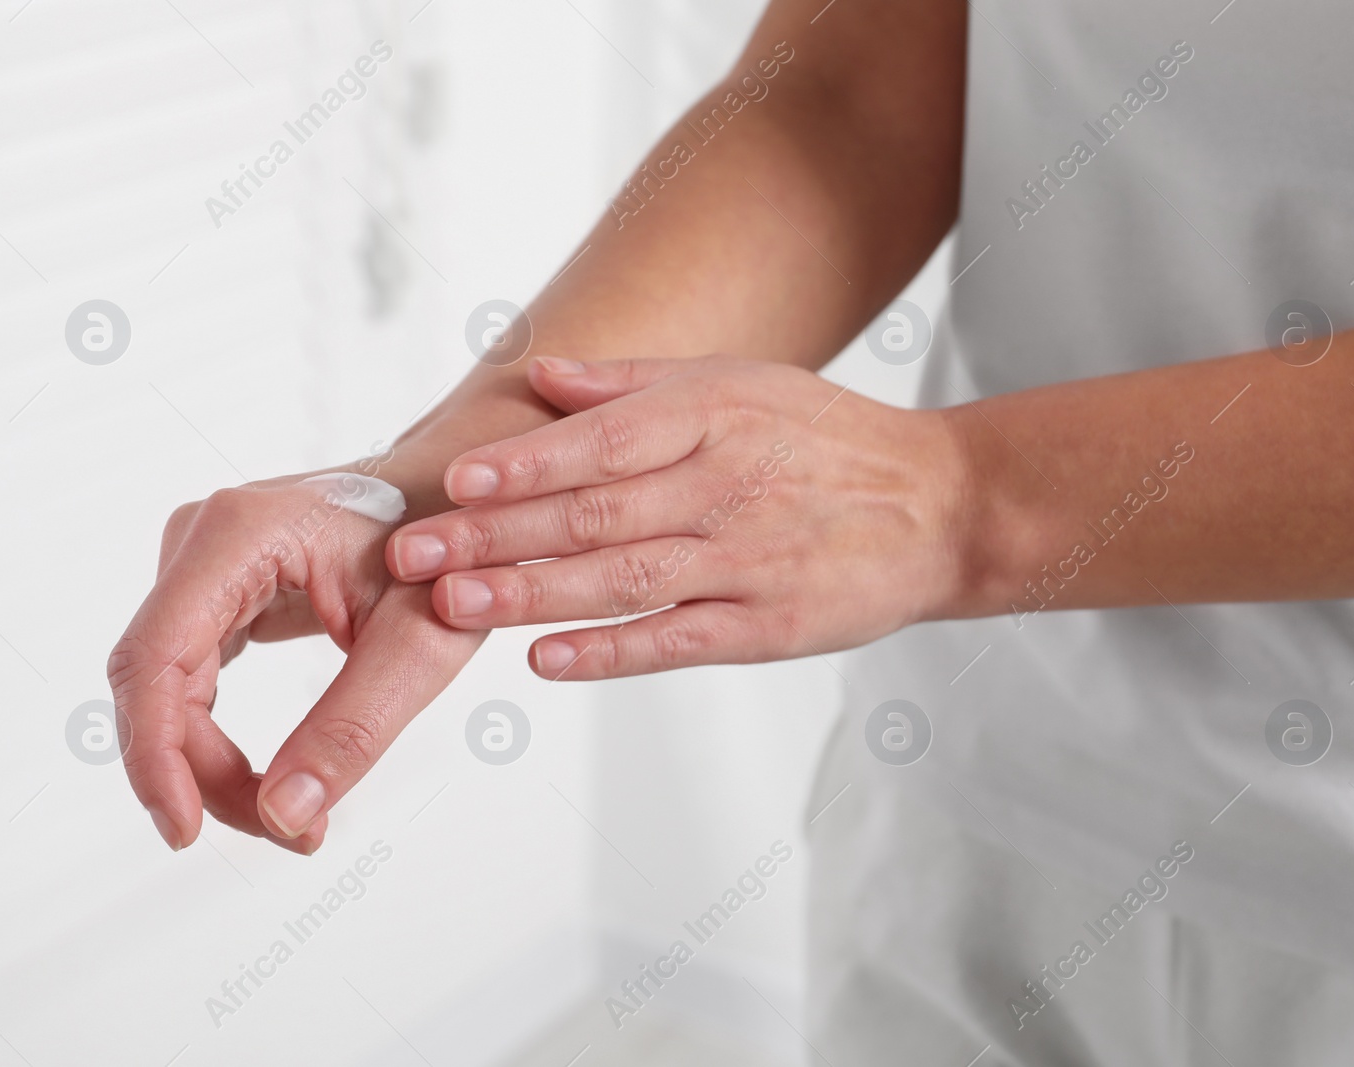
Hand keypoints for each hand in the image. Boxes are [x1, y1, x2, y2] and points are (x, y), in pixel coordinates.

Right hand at [108, 465, 482, 852]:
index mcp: (240, 533)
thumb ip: (353, 729)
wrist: (458, 504)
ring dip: (211, 766)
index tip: (185, 831)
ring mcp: (200, 562)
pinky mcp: (214, 591)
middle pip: (158, 684)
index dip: (156, 755)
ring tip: (289, 819)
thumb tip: (284, 819)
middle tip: (286, 834)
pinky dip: (218, 739)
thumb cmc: (449, 555)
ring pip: (168, 690)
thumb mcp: (420, 646)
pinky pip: (190, 679)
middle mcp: (201, 538)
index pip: (155, 658)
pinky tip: (267, 782)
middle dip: (204, 774)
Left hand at [385, 357, 970, 678]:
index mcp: (717, 415)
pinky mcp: (771, 626)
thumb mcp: (743, 381)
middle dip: (496, 537)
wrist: (940, 506)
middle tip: (413, 555)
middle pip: (596, 514)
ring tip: (454, 604)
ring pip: (626, 580)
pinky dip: (611, 651)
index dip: (523, 466)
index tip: (452, 484)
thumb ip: (633, 383)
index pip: (602, 442)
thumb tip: (538, 377)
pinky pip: (679, 639)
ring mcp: (751, 559)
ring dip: (533, 594)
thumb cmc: (827, 438)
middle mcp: (729, 484)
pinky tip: (545, 658)